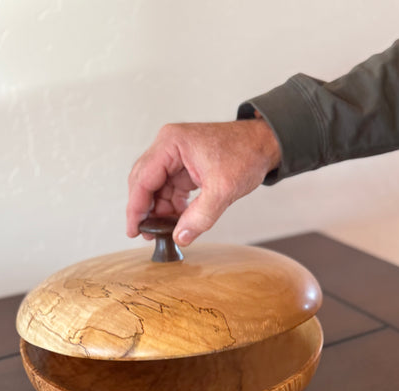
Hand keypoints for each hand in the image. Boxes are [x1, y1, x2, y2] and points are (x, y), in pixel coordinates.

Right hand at [127, 119, 280, 245]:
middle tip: (145, 234)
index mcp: (171, 143)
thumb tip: (180, 237)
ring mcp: (175, 157)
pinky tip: (176, 222)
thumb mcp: (223, 189)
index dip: (136, 207)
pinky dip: (171, 206)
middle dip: (145, 210)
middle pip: (144, 182)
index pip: (143, 179)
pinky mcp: (184, 167)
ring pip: (156, 188)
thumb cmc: (246, 154)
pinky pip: (170, 189)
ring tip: (162, 232)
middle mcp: (168, 147)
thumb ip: (200, 216)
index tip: (133, 230)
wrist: (265, 144)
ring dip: (159, 211)